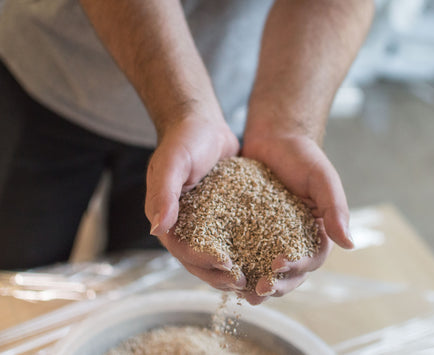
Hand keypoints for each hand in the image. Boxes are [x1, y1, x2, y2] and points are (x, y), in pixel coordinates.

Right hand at [146, 116, 246, 291]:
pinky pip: (232, 235)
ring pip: (216, 252)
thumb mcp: (173, 162)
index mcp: (166, 216)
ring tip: (254, 277)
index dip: (200, 260)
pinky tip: (264, 255)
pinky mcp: (223, 214)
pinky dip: (244, 248)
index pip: (181, 248)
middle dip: (219, 274)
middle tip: (242, 281)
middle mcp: (184, 223)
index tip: (224, 264)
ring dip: (232, 268)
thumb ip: (164, 193)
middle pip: (198, 259)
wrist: (203, 123)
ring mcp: (204, 220)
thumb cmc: (184, 139)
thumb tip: (157, 229)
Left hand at [240, 133, 351, 303]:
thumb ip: (335, 209)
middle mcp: (294, 238)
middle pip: (289, 272)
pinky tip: (223, 269)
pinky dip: (237, 261)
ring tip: (238, 291)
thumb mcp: (322, 179)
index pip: (311, 259)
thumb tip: (350, 244)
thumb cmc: (302, 156)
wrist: (274, 138)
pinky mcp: (249, 227)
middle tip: (257, 292)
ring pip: (265, 266)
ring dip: (254, 282)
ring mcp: (271, 235)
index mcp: (317, 231)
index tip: (278, 267)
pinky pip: (244, 248)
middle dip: (275, 285)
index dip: (297, 268)